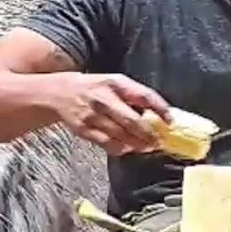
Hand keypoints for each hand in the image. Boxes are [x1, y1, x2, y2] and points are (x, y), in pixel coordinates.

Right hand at [53, 73, 170, 155]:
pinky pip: (107, 143)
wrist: (60, 93)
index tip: (170, 120)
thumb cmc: (95, 88)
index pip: (144, 96)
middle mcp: (104, 98)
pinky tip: (129, 148)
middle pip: (133, 121)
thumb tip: (157, 114)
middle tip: (159, 141)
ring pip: (121, 135)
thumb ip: (133, 96)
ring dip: (138, 144)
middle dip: (149, 134)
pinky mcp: (83, 130)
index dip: (160, 109)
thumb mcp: (114, 83)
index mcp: (116, 83)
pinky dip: (121, 148)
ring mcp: (92, 115)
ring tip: (148, 147)